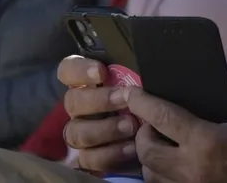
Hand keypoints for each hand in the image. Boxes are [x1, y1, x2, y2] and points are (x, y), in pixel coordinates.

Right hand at [60, 56, 139, 173]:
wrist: (158, 133)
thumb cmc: (142, 96)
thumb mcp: (138, 79)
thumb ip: (131, 72)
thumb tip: (140, 66)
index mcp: (85, 82)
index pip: (68, 70)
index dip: (80, 71)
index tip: (101, 72)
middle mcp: (78, 107)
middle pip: (73, 101)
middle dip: (99, 100)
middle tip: (124, 100)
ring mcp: (80, 132)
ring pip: (76, 132)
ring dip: (104, 129)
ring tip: (131, 127)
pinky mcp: (88, 156)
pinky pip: (87, 159)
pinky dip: (108, 154)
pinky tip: (130, 148)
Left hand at [123, 86, 226, 182]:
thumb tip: (215, 106)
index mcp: (206, 141)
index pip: (163, 117)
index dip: (143, 102)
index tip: (131, 92)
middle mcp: (190, 168)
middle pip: (146, 150)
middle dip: (142, 133)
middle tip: (151, 123)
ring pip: (150, 175)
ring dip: (150, 158)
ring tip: (160, 146)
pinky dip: (162, 176)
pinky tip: (172, 166)